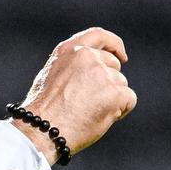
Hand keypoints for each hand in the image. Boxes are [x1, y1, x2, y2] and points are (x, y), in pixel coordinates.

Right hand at [11, 27, 137, 159]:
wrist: (41, 133)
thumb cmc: (43, 113)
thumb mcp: (50, 78)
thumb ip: (72, 67)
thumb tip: (93, 70)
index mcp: (69, 51)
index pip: (98, 36)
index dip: (114, 44)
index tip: (121, 56)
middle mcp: (87, 57)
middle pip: (113, 66)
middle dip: (108, 83)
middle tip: (91, 104)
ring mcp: (102, 74)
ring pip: (121, 84)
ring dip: (112, 99)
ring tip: (89, 114)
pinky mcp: (114, 92)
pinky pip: (129, 99)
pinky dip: (121, 111)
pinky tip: (101, 119)